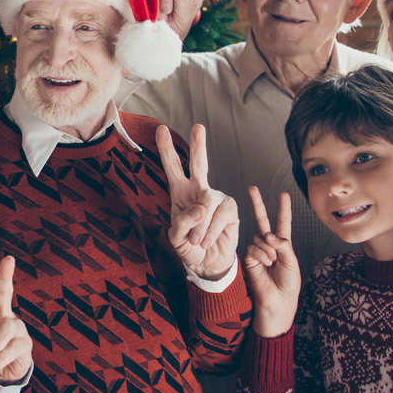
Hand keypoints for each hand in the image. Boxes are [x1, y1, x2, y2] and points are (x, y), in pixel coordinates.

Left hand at [156, 124, 237, 280]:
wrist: (208, 264)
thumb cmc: (190, 248)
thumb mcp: (176, 238)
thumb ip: (182, 223)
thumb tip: (200, 208)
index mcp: (180, 193)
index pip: (173, 168)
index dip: (167, 149)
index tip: (161, 130)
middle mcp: (199, 191)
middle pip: (199, 164)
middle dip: (199, 145)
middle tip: (198, 127)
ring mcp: (216, 199)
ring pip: (207, 201)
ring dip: (200, 225)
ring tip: (197, 241)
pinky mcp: (231, 209)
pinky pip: (221, 215)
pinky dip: (212, 231)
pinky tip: (208, 240)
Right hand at [242, 187, 299, 337]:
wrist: (277, 301)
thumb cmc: (288, 284)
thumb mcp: (291, 261)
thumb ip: (282, 245)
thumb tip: (268, 234)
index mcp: (282, 244)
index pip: (282, 222)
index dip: (283, 209)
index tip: (283, 195)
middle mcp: (268, 244)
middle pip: (262, 220)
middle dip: (258, 204)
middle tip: (253, 188)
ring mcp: (257, 250)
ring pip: (260, 238)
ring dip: (269, 250)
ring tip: (272, 263)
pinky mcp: (248, 258)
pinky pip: (254, 248)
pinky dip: (262, 256)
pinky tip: (265, 265)